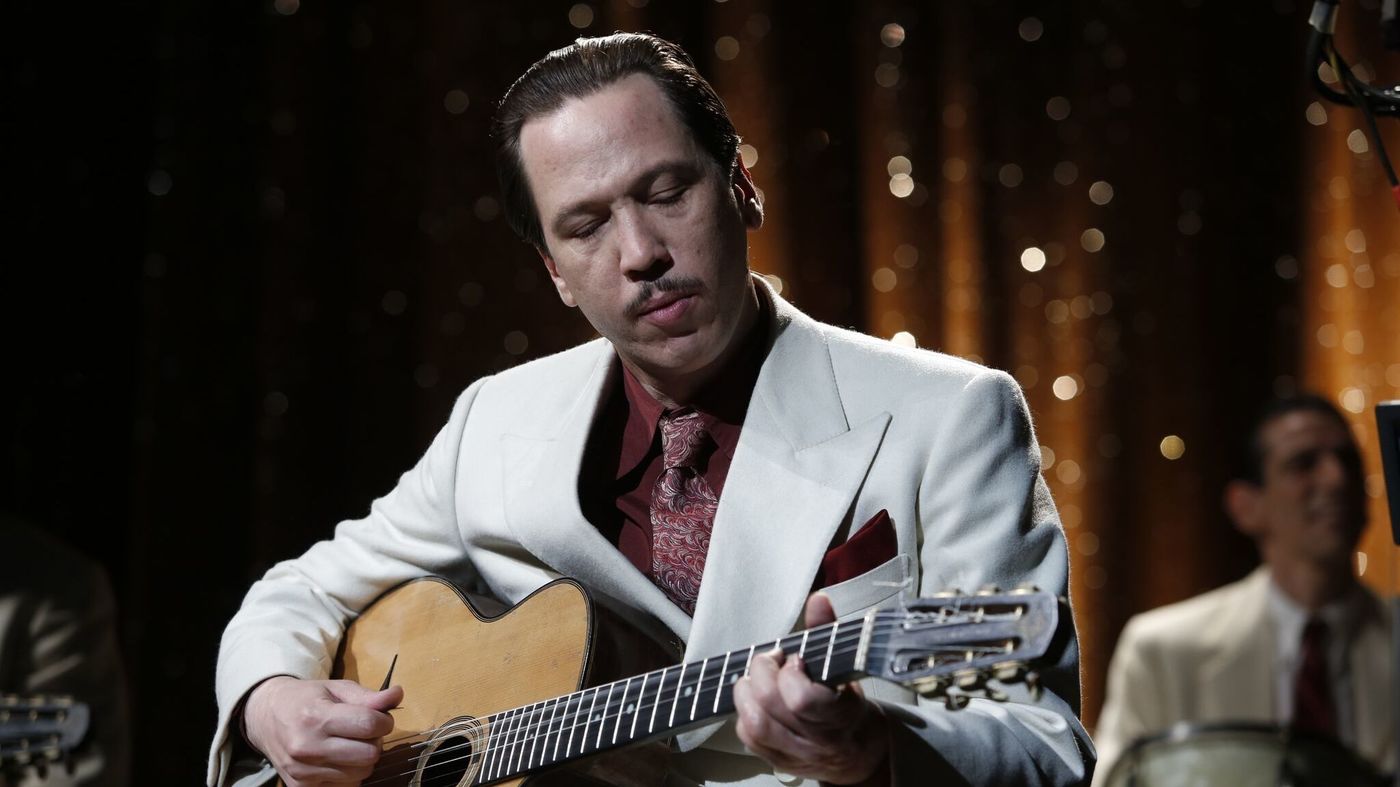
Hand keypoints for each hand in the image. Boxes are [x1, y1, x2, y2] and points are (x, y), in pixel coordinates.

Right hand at [243, 676, 402, 785]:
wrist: (265, 717)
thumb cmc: (306, 699)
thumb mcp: (336, 689)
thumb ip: (367, 696)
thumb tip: (397, 695)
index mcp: (316, 717)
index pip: (369, 725)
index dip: (384, 720)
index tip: (380, 717)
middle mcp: (307, 747)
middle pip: (369, 754)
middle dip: (374, 741)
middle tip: (364, 732)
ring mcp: (303, 772)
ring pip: (361, 774)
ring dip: (363, 759)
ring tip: (349, 744)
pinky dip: (349, 774)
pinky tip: (338, 759)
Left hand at [733, 594, 890, 785]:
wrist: (856, 753)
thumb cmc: (849, 707)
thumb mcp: (845, 667)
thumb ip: (827, 632)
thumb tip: (817, 600)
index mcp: (840, 716)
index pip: (802, 699)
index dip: (790, 673)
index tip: (796, 659)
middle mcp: (815, 739)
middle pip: (770, 705)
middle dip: (762, 672)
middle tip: (772, 661)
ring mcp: (793, 753)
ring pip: (754, 724)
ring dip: (747, 692)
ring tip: (758, 679)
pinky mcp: (775, 760)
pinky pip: (747, 737)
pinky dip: (744, 713)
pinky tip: (756, 700)